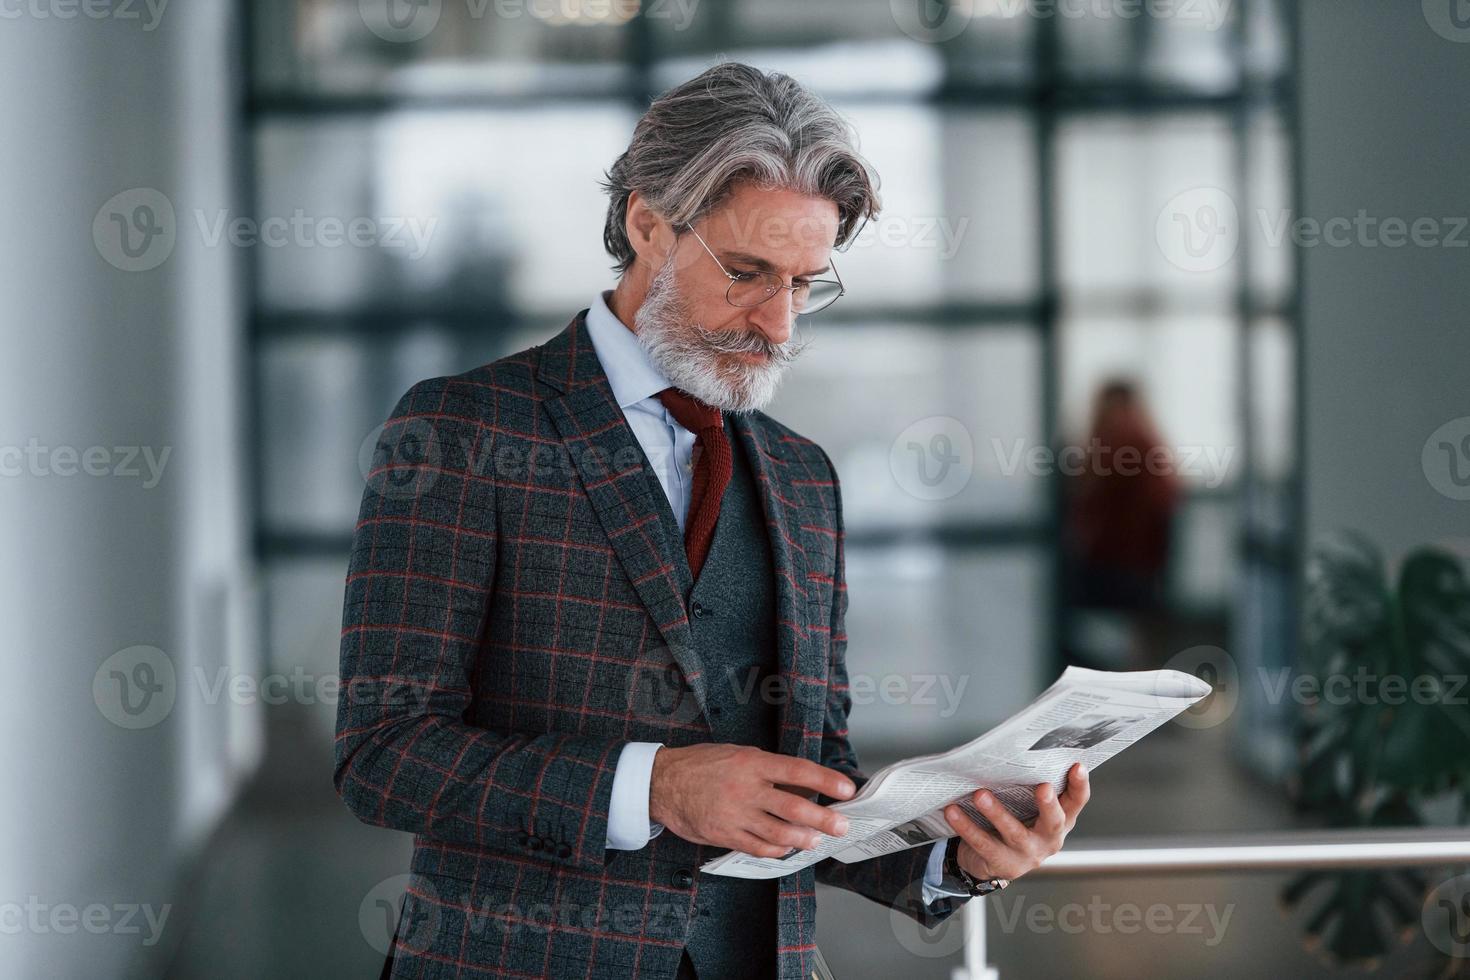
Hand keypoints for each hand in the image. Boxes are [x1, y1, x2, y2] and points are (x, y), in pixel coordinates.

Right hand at [649, 744, 855, 857]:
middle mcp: (746, 789)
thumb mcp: (737, 754)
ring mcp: (735, 815)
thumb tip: (800, 784)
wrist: (662, 782)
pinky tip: (787, 848)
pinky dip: (777, 850)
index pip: (798, 771)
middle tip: (842, 826)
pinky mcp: (724, 835)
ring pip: (779, 833)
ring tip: (817, 840)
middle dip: (824, 819)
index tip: (847, 789)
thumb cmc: (702, 765)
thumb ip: (766, 770)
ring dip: (803, 839)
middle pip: (795, 808)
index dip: (826, 781)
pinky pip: (758, 848)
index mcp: (752, 763)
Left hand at [943, 762, 1089, 881]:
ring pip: (1014, 833)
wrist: (992, 862)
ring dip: (997, 813)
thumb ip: (1032, 786)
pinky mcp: (1002, 863)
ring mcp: (1026, 854)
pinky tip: (952, 811)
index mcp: (1060, 821)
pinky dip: (966, 826)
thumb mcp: (1030, 808)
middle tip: (1043, 787)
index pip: (1076, 802)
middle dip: (1049, 805)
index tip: (1077, 766)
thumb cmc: (1016, 824)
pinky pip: (983, 844)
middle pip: (1053, 822)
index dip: (1079, 786)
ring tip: (980, 794)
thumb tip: (1021, 749)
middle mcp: (1048, 839)